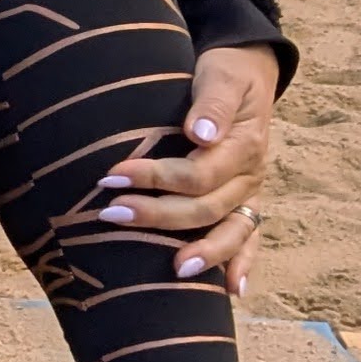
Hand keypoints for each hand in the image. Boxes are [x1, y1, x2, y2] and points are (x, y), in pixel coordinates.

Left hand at [93, 43, 279, 296]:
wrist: (249, 70)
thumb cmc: (226, 71)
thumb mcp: (222, 74)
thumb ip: (214, 102)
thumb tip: (201, 134)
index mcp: (244, 145)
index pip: (198, 173)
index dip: (155, 177)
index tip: (111, 176)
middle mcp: (249, 176)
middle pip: (207, 208)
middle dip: (159, 215)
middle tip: (111, 214)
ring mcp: (248, 193)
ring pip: (230, 232)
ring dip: (203, 253)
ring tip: (174, 270)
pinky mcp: (244, 202)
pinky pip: (249, 239)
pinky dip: (243, 263)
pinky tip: (233, 291)